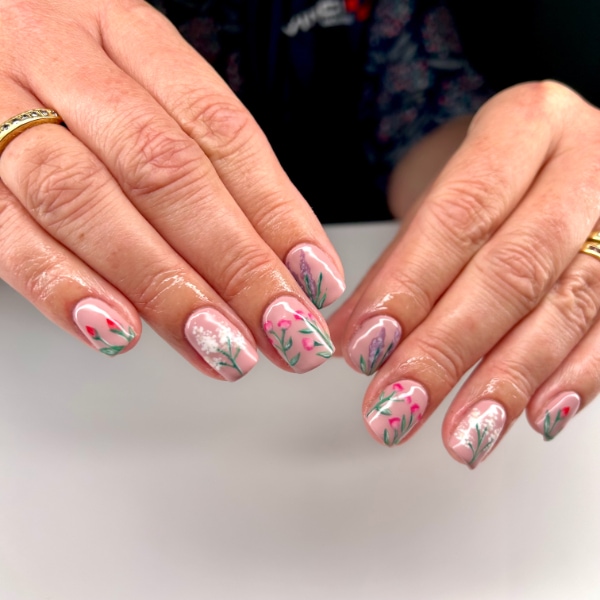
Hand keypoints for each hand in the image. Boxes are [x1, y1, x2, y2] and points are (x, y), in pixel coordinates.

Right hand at [0, 0, 344, 379]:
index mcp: (127, 34)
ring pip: (85, 199)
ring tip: (221, 345)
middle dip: (233, 262)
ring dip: (163, 286)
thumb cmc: (73, 82)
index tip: (315, 278)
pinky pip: (6, 231)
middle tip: (283, 329)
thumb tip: (282, 259)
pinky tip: (119, 332)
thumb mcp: (143, 91)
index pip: (219, 129)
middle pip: (162, 168)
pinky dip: (64, 287)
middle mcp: (63, 59)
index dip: (275, 211)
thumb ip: (205, 163)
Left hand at [330, 80, 599, 466]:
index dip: (410, 286)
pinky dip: (573, 378)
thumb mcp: (438, 195)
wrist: (557, 161)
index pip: (460, 213)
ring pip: (569, 305)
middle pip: (513, 267)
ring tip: (461, 432)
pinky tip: (531, 414)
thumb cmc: (493, 180)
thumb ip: (399, 265)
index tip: (367, 346)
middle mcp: (588, 160)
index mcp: (526, 124)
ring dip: (507, 379)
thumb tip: (355, 340)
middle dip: (448, 348)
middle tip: (398, 403)